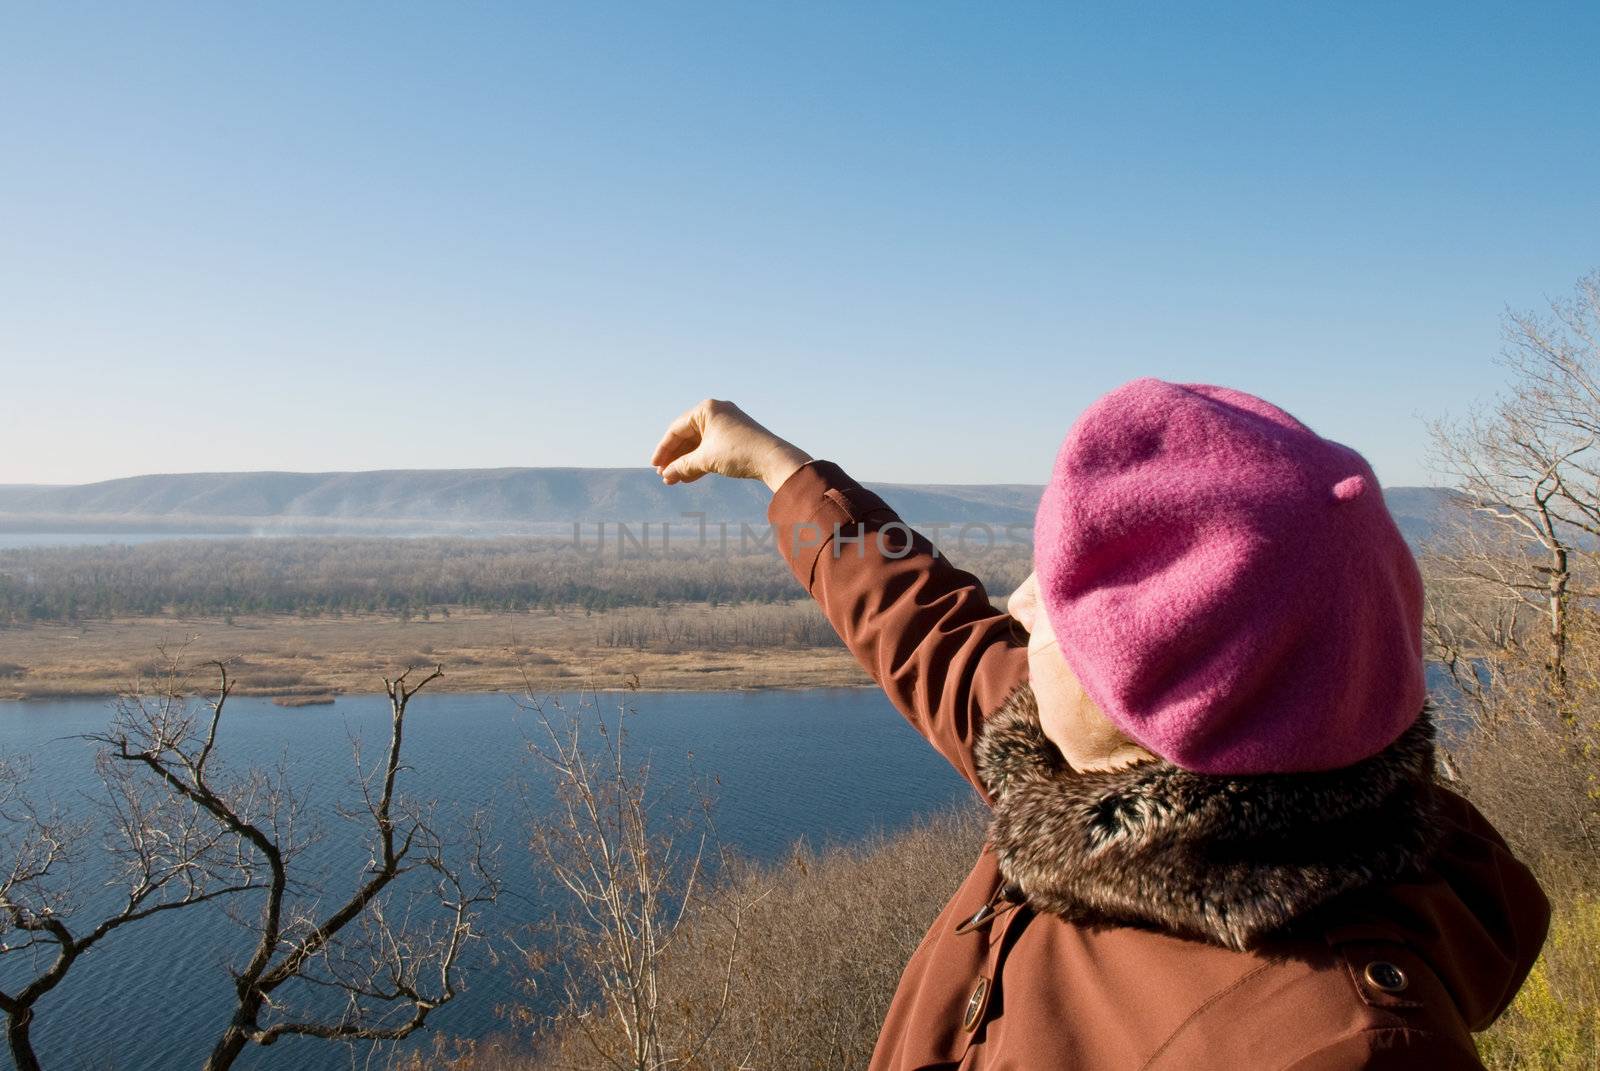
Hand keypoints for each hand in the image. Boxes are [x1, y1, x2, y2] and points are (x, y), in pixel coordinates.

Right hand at [649, 398, 812, 491]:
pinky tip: (689, 478)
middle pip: (687, 436)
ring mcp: (727, 424)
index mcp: (706, 409)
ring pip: (699, 444)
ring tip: (674, 480)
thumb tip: (666, 476)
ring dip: (686, 463)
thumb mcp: (705, 459)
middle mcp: (716, 412)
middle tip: (664, 476)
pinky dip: (700, 462)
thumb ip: (682, 466)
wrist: (773, 460)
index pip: (676, 429)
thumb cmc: (739, 453)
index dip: (663, 449)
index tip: (655, 466)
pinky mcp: (735, 437)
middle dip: (674, 458)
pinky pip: (711, 448)